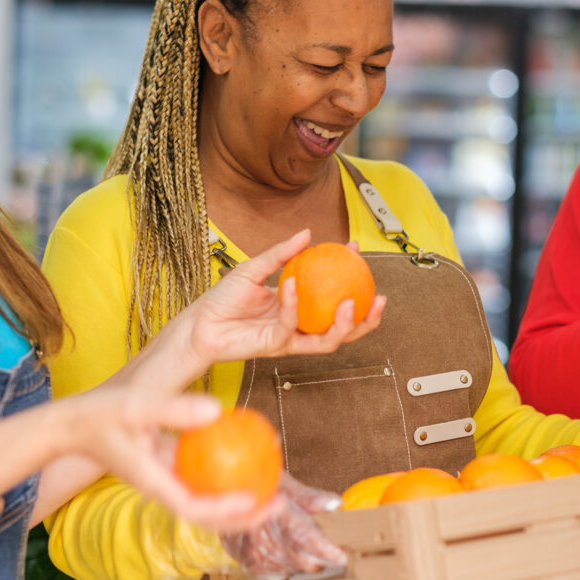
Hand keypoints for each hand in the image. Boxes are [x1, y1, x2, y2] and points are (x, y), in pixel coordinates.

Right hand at [53, 386, 273, 532]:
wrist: (71, 425)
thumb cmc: (100, 414)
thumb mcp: (137, 406)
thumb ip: (174, 410)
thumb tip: (217, 411)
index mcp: (153, 483)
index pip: (193, 509)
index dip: (225, 511)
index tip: (254, 500)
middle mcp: (164, 489)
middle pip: (210, 516)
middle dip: (247, 517)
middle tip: (282, 501)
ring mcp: (167, 482)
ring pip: (210, 500)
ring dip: (243, 497)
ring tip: (276, 478)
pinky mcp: (169, 470)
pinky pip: (204, 475)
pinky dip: (228, 469)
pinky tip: (250, 446)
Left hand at [185, 229, 385, 365]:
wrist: (200, 323)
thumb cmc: (223, 298)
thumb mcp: (254, 268)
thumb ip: (281, 253)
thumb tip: (308, 233)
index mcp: (299, 307)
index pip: (333, 295)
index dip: (351, 276)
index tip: (357, 252)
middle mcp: (300, 326)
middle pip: (343, 328)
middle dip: (367, 319)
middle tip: (380, 298)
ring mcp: (289, 338)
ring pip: (328, 341)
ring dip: (345, 325)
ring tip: (353, 303)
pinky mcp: (275, 347)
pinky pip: (291, 326)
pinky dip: (293, 305)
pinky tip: (293, 285)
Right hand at [220, 474, 346, 579]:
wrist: (224, 491)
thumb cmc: (258, 485)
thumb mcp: (285, 483)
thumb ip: (310, 498)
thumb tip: (335, 505)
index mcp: (275, 513)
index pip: (307, 539)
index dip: (327, 551)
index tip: (342, 556)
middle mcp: (260, 534)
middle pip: (301, 561)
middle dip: (318, 558)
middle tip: (325, 548)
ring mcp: (250, 550)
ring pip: (288, 569)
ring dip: (299, 562)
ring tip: (301, 547)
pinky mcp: (242, 559)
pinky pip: (271, 573)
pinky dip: (281, 566)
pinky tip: (283, 553)